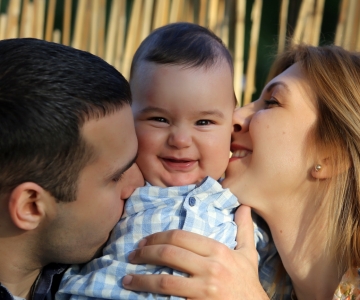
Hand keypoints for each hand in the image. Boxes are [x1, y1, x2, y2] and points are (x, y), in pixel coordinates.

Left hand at [122, 205, 269, 299]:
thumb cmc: (248, 283)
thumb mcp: (249, 255)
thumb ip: (244, 229)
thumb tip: (243, 206)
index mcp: (218, 251)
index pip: (180, 237)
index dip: (158, 237)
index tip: (145, 241)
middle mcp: (210, 268)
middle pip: (169, 254)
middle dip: (145, 253)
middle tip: (132, 256)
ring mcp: (203, 290)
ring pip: (164, 281)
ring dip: (141, 279)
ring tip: (127, 279)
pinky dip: (153, 298)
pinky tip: (141, 296)